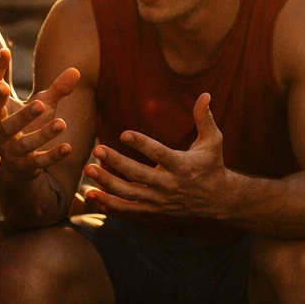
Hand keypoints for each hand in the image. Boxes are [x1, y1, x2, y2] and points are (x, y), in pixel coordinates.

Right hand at [0, 51, 79, 178]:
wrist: (18, 165)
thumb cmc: (28, 126)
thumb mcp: (42, 104)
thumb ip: (56, 89)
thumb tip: (76, 70)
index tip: (5, 52)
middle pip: (5, 124)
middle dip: (22, 115)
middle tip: (39, 104)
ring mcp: (11, 151)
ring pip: (24, 144)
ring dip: (42, 135)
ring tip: (62, 123)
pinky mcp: (25, 166)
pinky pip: (39, 162)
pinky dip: (53, 155)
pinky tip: (68, 147)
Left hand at [82, 92, 227, 215]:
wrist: (215, 200)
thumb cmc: (211, 164)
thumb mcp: (213, 141)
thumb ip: (205, 118)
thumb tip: (206, 95)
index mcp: (183, 165)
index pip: (160, 154)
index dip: (142, 144)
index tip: (123, 133)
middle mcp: (169, 184)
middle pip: (139, 174)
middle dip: (117, 163)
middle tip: (97, 149)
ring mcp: (160, 199)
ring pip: (129, 193)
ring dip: (107, 182)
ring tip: (89, 169)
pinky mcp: (153, 208)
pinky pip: (128, 208)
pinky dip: (109, 203)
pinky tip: (91, 193)